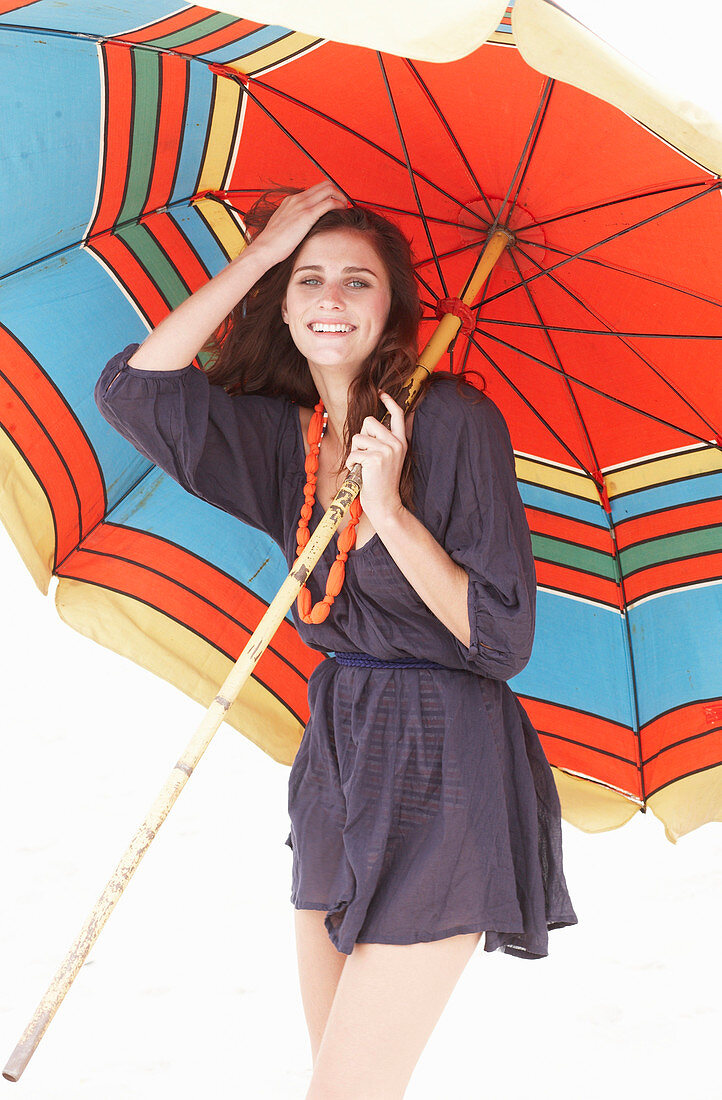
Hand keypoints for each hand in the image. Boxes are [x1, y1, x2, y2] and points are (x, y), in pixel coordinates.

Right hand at [245, 182, 347, 269]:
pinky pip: (329, 203)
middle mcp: (297, 199)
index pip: (315, 189)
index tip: (335, 203)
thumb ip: (293, 222)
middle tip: (343, 204)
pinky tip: (342, 212)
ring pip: (328, 190)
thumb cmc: (273, 243)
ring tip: (345, 208)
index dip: (328, 194)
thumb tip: (302, 228)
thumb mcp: (283, 227)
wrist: (264, 248)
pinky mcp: (307, 215)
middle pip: (324, 184)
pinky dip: (339, 205)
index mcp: (291, 200)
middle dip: (337, 192)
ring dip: (341, 197)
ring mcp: (302, 205)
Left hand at [345, 393, 407, 526]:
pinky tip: (359, 472)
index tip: (382, 393)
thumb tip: (370, 424)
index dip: (389, 401)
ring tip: (363, 465)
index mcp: (401, 442)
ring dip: (355, 452)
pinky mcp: (375, 458)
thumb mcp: (388, 458)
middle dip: (361, 436)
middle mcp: (396, 443)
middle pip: (369, 421)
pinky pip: (353, 452)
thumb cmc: (381, 482)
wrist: (385, 503)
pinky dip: (351, 463)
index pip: (398, 414)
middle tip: (366, 454)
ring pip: (358, 437)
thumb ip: (383, 441)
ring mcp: (387, 450)